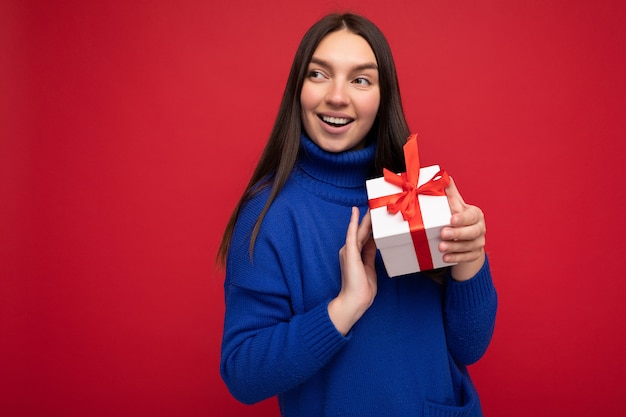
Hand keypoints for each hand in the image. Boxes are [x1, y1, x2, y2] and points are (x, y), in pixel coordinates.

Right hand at [328, 207, 377, 335]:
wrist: (355, 301)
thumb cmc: (362, 288)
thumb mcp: (369, 267)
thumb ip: (369, 254)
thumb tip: (374, 243)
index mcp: (355, 254)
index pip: (365, 236)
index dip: (371, 226)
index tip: (376, 216)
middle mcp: (350, 250)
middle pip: (362, 231)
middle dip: (368, 218)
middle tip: (375, 205)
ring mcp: (348, 250)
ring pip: (358, 230)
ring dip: (364, 218)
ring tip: (371, 205)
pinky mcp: (349, 252)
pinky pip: (352, 234)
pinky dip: (353, 222)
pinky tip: (356, 212)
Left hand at [439, 177, 485, 280]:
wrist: (464, 237)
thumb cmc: (457, 217)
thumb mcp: (454, 205)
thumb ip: (450, 193)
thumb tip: (443, 177)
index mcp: (475, 214)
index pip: (471, 216)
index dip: (463, 218)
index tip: (452, 219)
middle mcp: (480, 228)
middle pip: (473, 232)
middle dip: (458, 234)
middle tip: (443, 234)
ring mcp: (478, 242)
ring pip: (469, 246)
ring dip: (455, 247)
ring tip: (441, 247)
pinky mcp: (474, 254)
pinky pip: (467, 258)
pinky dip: (456, 258)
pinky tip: (445, 258)